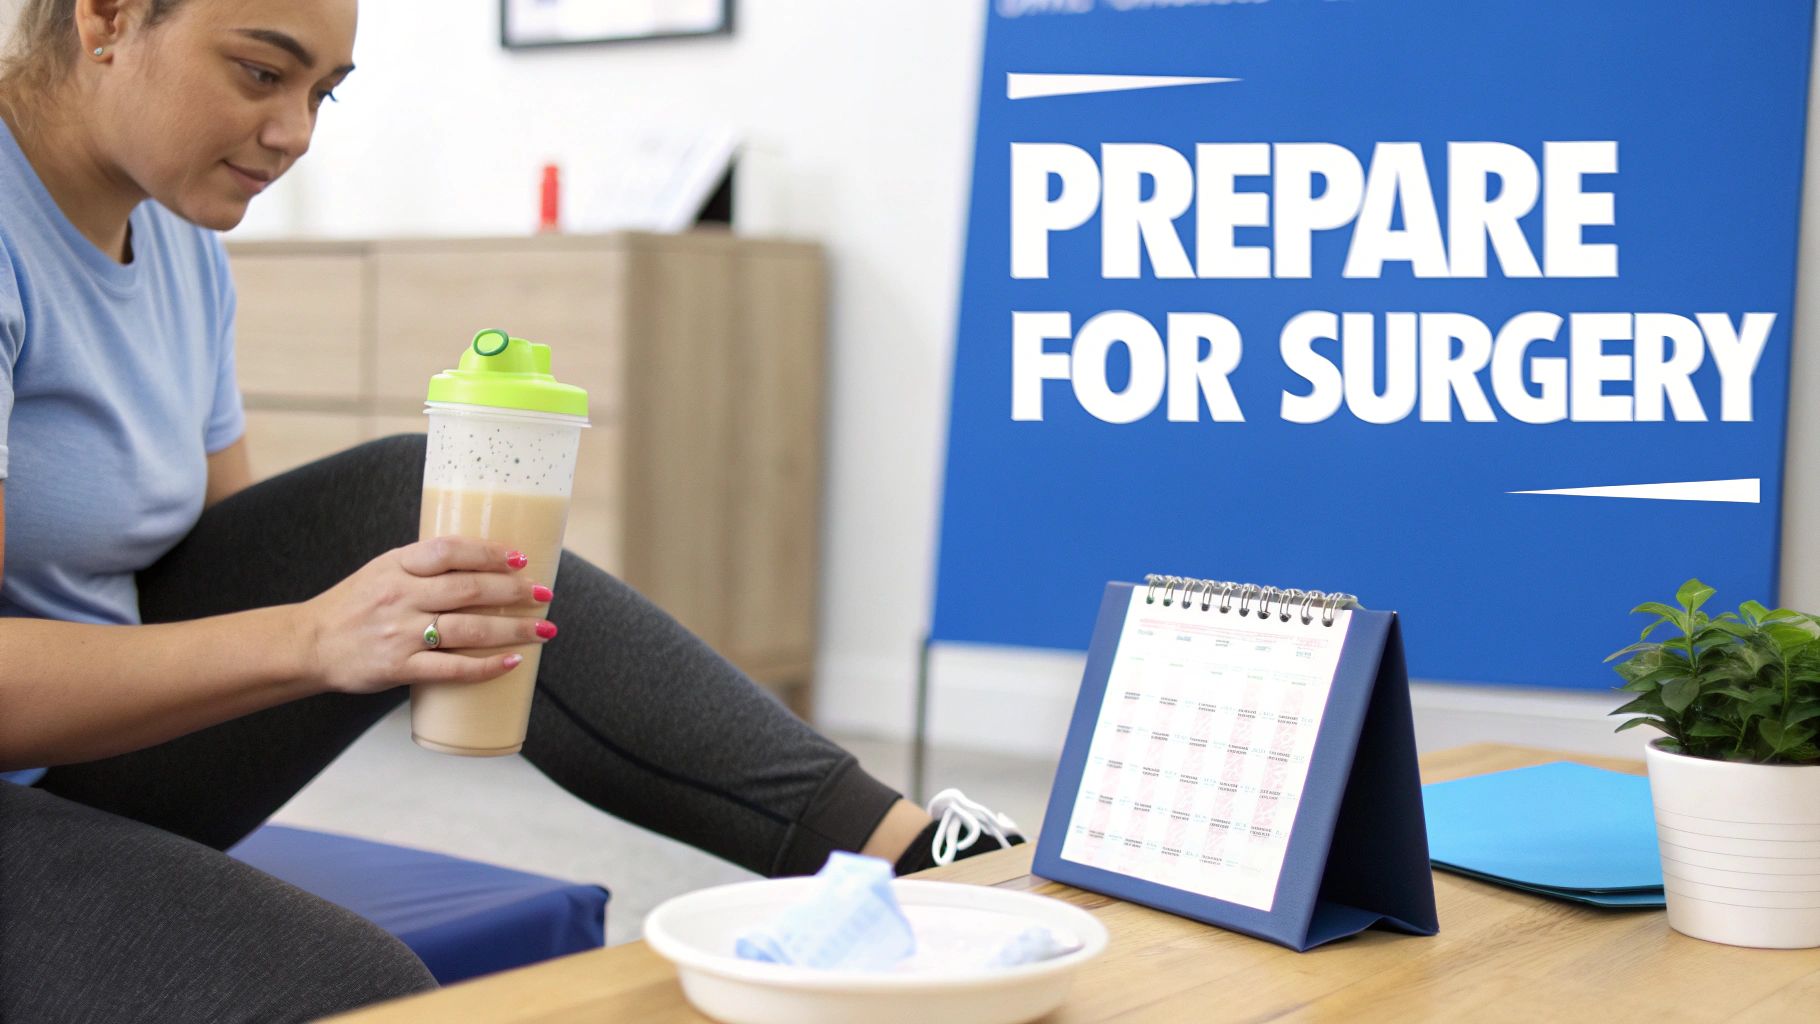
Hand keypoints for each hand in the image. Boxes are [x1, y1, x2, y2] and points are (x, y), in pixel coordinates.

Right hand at [299, 537, 555, 694]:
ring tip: (544, 629)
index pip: (449, 551)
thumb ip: (424, 565)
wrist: (309, 644)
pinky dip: (486, 667)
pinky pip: (451, 668)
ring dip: (512, 629)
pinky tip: (512, 662)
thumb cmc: (355, 605)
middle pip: (468, 590)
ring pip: (468, 629)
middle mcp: (400, 597)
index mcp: (396, 566)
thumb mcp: (383, 570)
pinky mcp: (399, 668)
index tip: (521, 558)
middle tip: (544, 594)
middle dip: (513, 592)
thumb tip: (483, 562)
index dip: (489, 553)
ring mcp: (400, 634)